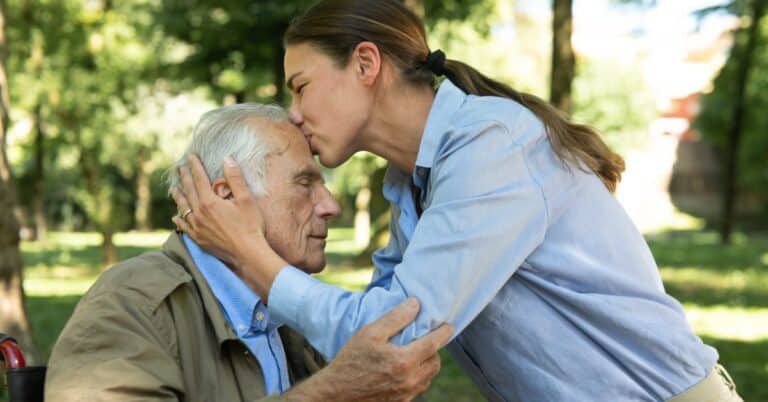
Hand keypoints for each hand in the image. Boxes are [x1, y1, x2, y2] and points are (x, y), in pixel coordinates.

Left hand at [171, 155, 286, 297]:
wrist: (248, 253)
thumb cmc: (250, 226)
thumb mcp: (246, 199)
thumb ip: (235, 178)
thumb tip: (227, 159)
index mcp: (210, 202)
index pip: (199, 179)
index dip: (195, 166)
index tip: (191, 157)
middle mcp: (199, 214)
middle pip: (189, 191)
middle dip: (185, 178)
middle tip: (181, 168)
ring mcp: (197, 228)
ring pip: (183, 208)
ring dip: (178, 197)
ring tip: (174, 189)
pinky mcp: (199, 239)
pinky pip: (183, 227)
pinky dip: (178, 219)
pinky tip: (176, 217)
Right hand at [287, 298, 452, 401]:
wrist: (335, 393)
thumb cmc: (350, 361)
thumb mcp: (369, 333)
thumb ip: (394, 318)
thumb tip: (415, 305)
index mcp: (403, 361)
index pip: (433, 344)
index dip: (443, 333)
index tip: (448, 326)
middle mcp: (409, 380)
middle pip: (435, 363)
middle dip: (434, 350)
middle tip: (424, 340)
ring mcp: (406, 395)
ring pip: (428, 378)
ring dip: (426, 365)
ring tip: (414, 354)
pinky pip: (418, 389)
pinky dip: (417, 378)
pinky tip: (403, 371)